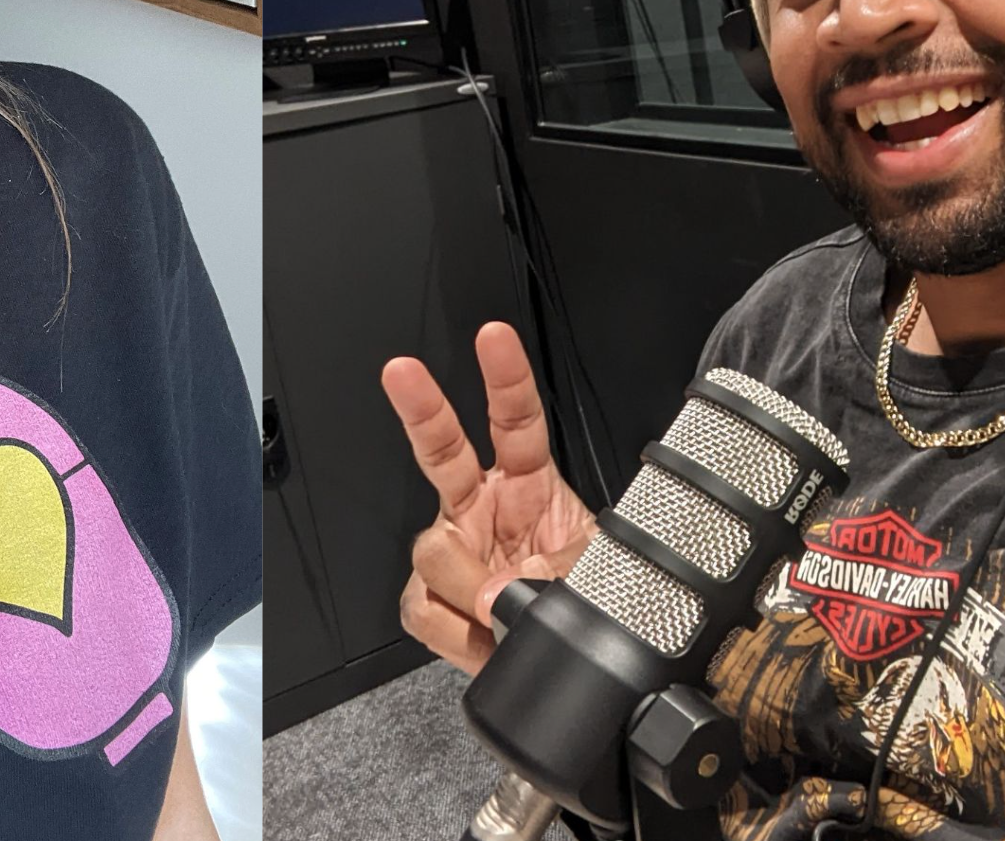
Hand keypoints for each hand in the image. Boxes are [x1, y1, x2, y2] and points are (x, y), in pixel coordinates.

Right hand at [381, 321, 597, 674]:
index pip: (517, 422)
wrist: (565, 664)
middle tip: (402, 372)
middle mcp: (482, 511)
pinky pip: (422, 608)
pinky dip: (455, 633)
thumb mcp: (602, 577)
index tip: (494, 339)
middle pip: (442, 450)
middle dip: (421, 408)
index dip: (505, 378)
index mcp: (530, 486)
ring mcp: (453, 554)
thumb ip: (561, 572)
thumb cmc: (589, 602)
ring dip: (466, 585)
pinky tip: (480, 635)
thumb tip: (495, 590)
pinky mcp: (430, 602)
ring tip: (498, 610)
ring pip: (432, 550)